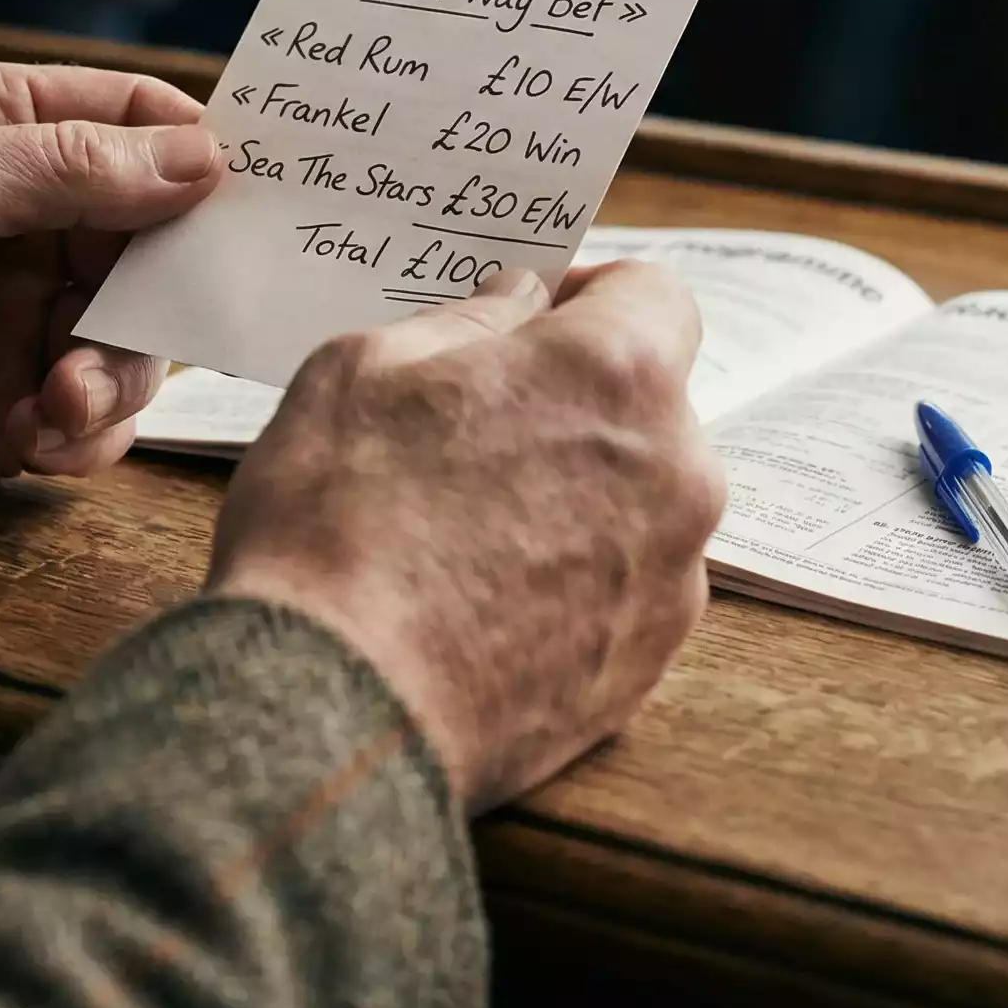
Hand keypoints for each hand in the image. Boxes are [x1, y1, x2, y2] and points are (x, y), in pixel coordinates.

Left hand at [0, 64, 220, 531]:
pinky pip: (97, 420)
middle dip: (170, 284)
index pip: (135, 120)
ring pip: (139, 338)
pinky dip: (84, 432)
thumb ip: (73, 168)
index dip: (203, 151)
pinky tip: (32, 436)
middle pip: (160, 240)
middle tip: (165, 316)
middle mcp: (22, 222)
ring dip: (117, 371)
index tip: (262, 196)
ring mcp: (17, 320)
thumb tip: (204, 156)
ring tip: (58, 395)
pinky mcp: (8, 412)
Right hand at [207, 263, 723, 810]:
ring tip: (464, 534)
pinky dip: (570, 588)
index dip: (592, 298)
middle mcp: (676, 473)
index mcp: (616, 376)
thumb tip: (514, 304)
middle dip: (574, 406)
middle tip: (471, 432)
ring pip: (636, 505)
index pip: (655, 296)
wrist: (330, 711)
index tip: (533, 320)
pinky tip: (479, 606)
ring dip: (575, 498)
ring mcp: (670, 583)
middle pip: (647, 408)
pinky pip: (621, 596)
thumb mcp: (364, 369)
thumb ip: (465, 321)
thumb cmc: (336, 524)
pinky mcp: (645, 670)